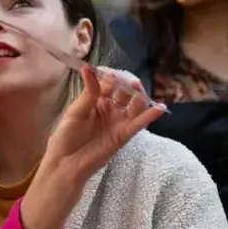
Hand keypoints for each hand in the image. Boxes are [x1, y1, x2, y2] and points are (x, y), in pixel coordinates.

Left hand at [44, 66, 165, 184]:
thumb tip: (87, 67)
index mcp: (96, 100)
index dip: (112, 77)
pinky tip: (160, 107)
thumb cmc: (67, 134)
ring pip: (134, 106)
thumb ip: (88, 91)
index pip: (109, 83)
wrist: (67, 161)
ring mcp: (118, 121)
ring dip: (139, 96)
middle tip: (129, 81)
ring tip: (138, 89)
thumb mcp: (76, 110)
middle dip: (128, 85)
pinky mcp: (124, 135)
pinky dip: (150, 115)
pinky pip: (139, 123)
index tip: (111, 73)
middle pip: (125, 93)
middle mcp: (110, 108)